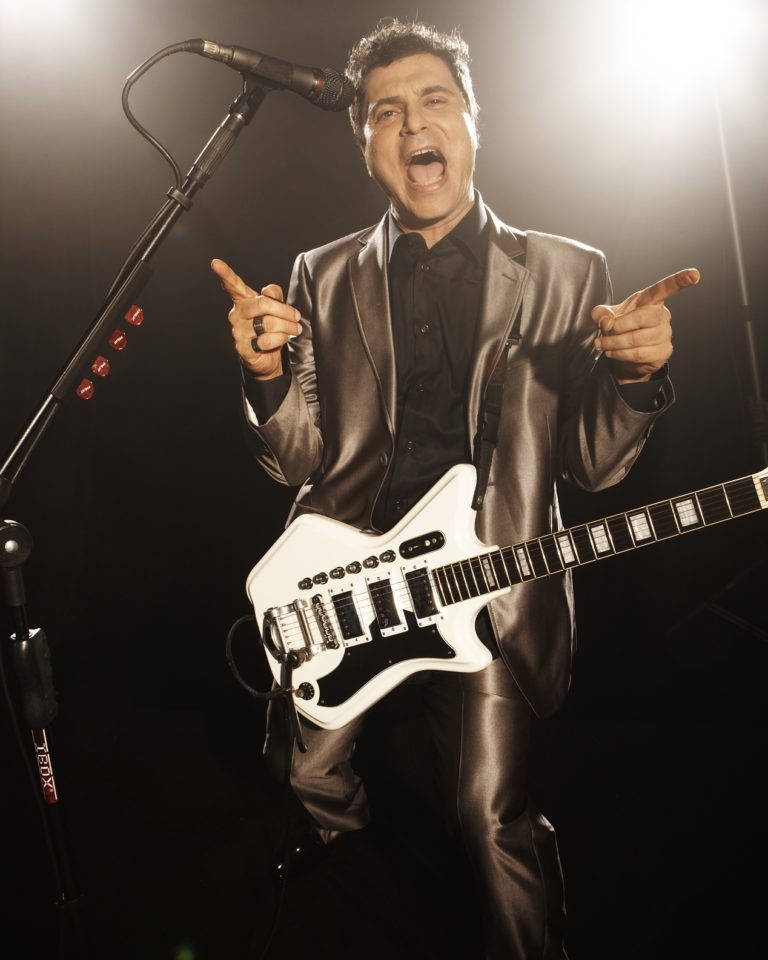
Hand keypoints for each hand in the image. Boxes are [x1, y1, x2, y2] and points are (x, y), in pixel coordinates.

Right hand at [211, 258, 301, 379]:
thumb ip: (273, 295)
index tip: (215, 263)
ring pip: (268, 323)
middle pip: (263, 304)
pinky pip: (267, 340)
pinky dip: (280, 339)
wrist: (268, 356)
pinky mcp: (243, 348)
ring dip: (287, 326)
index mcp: (243, 300)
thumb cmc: (270, 328)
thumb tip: (268, 290)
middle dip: (284, 310)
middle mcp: (237, 314)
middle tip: (296, 316)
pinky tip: (282, 339)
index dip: (225, 274)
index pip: (233, 285)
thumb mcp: (275, 307)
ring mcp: (238, 332)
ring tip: (294, 329)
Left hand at [592, 268, 699, 383]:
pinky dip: (620, 354)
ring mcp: (665, 334)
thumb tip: (606, 321)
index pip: (665, 288)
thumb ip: (601, 314)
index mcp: (650, 300)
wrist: (625, 356)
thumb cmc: (620, 329)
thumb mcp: (605, 317)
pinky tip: (613, 353)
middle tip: (603, 333)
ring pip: (637, 339)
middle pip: (641, 318)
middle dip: (617, 327)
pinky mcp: (663, 351)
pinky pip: (639, 354)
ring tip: (603, 345)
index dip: (680, 280)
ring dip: (614, 344)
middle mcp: (662, 315)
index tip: (694, 274)